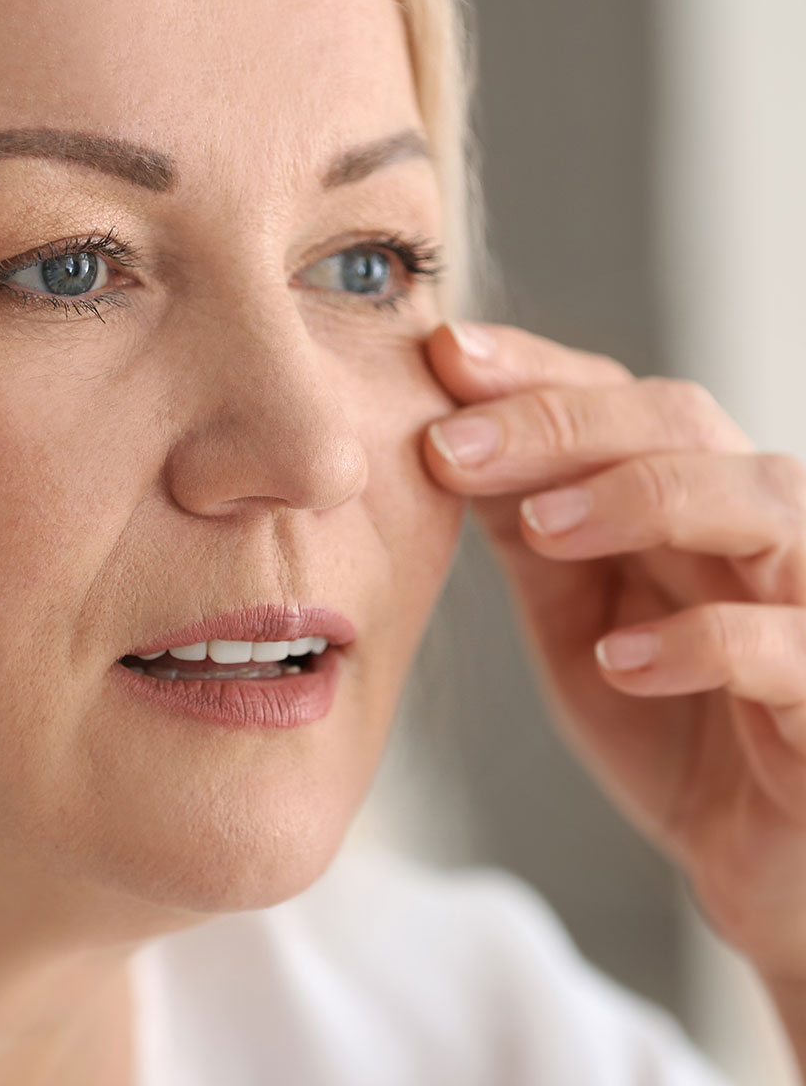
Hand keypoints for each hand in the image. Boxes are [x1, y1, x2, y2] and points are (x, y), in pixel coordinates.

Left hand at [423, 320, 805, 984]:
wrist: (762, 856)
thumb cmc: (669, 716)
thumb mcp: (576, 611)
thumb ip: (530, 530)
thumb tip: (442, 439)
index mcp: (692, 494)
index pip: (616, 398)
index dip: (532, 371)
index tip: (441, 356)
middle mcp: (762, 522)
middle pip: (680, 422)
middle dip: (558, 423)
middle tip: (449, 446)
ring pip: (757, 501)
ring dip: (639, 498)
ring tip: (540, 528)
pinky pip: (789, 645)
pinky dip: (704, 642)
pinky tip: (620, 659)